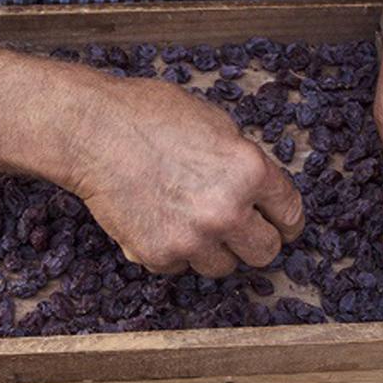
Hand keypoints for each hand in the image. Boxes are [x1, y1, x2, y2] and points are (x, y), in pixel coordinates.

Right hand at [67, 78, 303, 276]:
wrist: (92, 132)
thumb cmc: (148, 116)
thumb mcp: (215, 123)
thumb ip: (243, 161)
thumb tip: (259, 189)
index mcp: (250, 171)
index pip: (290, 214)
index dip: (285, 220)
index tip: (280, 226)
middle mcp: (227, 211)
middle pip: (265, 252)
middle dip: (254, 239)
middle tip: (237, 229)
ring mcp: (193, 239)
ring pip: (223, 266)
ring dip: (212, 248)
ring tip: (188, 218)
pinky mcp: (159, 256)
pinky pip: (180, 265)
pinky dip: (173, 248)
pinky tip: (157, 218)